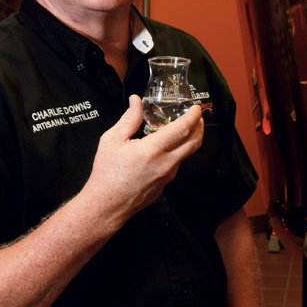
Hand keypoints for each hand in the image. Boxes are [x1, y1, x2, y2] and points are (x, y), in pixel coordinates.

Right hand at [80, 95, 202, 229]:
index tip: (195, 108)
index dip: (193, 116)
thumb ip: (129, 119)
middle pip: (194, 142)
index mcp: (152, 150)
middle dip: (200, 126)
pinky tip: (168, 147)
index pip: (182, 129)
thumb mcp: (112, 140)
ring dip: (189, 139)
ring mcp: (167, 175)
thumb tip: (136, 101)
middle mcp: (165, 163)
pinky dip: (179, 152)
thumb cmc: (107, 174)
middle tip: (196, 117)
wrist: (107, 205)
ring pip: (187, 154)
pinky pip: (177, 164)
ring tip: (182, 129)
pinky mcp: (165, 184)